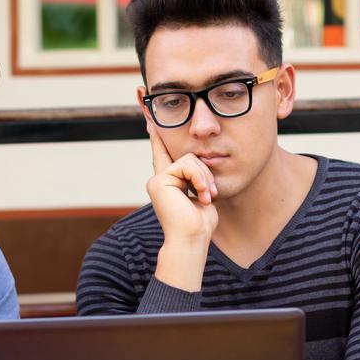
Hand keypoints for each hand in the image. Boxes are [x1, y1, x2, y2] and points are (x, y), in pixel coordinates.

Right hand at [145, 121, 218, 244]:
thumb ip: (197, 177)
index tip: (150, 119)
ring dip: (204, 178)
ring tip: (206, 197)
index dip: (157, 137)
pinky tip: (201, 195)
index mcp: (168, 184)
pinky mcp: (159, 181)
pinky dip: (199, 179)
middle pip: (188, 157)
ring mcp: (157, 180)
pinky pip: (186, 166)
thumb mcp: (202, 194)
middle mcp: (160, 180)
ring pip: (189, 159)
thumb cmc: (200, 224)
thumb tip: (201, 161)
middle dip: (205, 174)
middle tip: (210, 195)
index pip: (162, 154)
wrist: (191, 239)